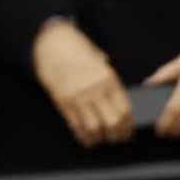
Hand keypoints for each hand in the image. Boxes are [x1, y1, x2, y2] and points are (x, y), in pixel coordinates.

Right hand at [32, 20, 133, 147]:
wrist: (50, 41)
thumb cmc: (78, 51)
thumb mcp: (102, 63)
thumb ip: (112, 83)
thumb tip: (123, 108)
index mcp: (108, 79)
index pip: (125, 111)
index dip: (128, 126)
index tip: (128, 132)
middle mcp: (95, 89)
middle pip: (113, 122)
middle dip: (117, 135)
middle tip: (116, 138)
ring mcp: (78, 96)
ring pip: (95, 128)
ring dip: (100, 138)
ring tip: (101, 138)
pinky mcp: (63, 101)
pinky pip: (76, 125)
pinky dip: (84, 136)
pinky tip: (88, 138)